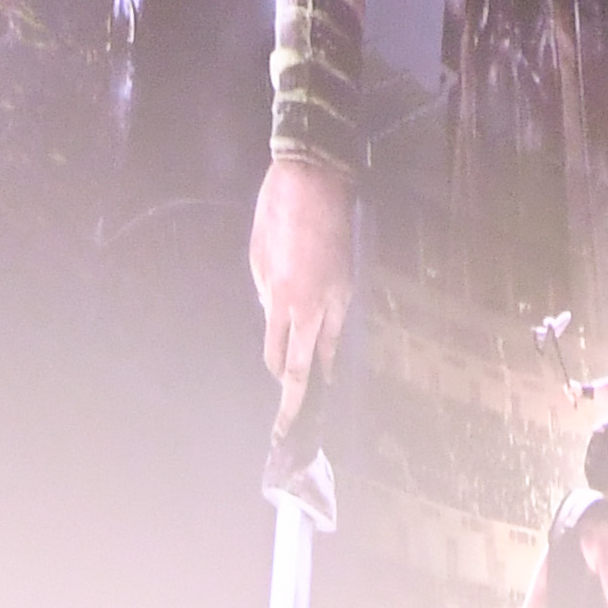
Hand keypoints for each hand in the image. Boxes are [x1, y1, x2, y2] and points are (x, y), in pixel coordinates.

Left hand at [250, 154, 358, 413]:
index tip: (277, 411)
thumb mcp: (258, 256)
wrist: (315, 179)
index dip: (277, 386)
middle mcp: (313, 305)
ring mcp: (337, 295)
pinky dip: (329, 338)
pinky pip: (337, 320)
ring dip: (320, 370)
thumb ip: (267, 294)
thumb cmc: (276, 213)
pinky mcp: (349, 281)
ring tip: (317, 396)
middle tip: (292, 428)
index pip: (279, 358)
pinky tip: (324, 349)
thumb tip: (275, 315)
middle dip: (298, 400)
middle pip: (305, 366)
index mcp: (283, 299)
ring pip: (328, 344)